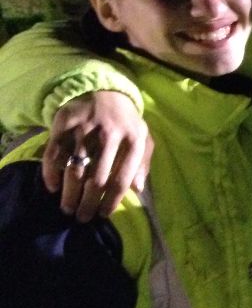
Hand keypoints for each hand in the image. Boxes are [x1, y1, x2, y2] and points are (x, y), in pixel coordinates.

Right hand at [41, 92, 151, 221]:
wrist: (104, 90)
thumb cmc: (126, 123)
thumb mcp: (143, 138)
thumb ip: (143, 164)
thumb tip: (137, 190)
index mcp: (134, 140)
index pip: (121, 179)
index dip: (111, 201)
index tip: (102, 215)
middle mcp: (110, 134)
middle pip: (97, 179)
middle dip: (88, 203)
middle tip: (81, 217)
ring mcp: (86, 128)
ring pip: (75, 169)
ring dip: (69, 194)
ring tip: (67, 207)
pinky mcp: (65, 122)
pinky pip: (54, 153)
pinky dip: (51, 173)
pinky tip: (53, 187)